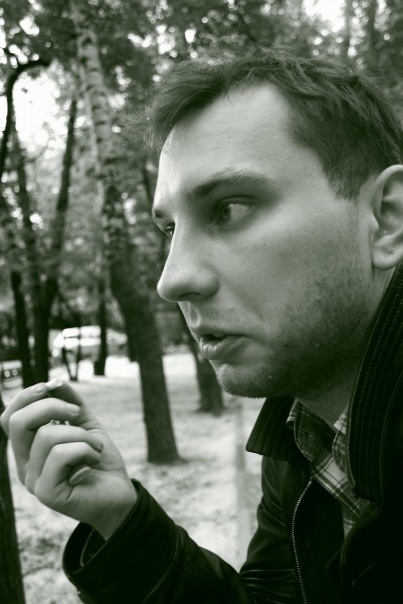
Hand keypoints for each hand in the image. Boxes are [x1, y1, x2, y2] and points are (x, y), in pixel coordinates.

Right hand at [0, 379, 137, 539]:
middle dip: (52, 406)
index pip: (9, 418)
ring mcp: (33, 481)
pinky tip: (93, 462)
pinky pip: (61, 454)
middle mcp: (24, 465)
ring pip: (47, 436)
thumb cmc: (99, 461)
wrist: (119, 495)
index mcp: (28, 449)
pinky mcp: (47, 494)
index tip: (50, 386)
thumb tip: (55, 381)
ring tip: (96, 447)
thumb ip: (71, 403)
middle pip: (17, 422)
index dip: (25, 397)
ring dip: (81, 435)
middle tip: (77, 413)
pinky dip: (85, 450)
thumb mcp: (86, 424)